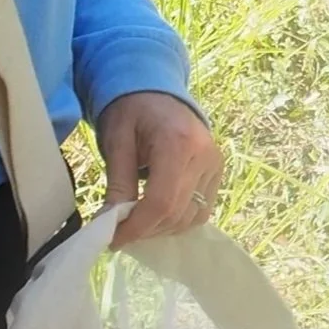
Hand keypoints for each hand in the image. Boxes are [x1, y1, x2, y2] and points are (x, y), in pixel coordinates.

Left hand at [98, 90, 222, 243]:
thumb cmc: (131, 110)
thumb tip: (110, 223)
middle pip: (177, 213)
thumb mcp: (117, 142)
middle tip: (119, 233)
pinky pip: (201, 210)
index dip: (137, 227)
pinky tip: (157, 214)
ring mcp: (215, 165)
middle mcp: (205, 156)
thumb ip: (118, 183)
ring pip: (192, 217)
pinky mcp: (217, 172)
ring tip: (136, 223)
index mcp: (178, 144)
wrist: (156, 89)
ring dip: (162, 229)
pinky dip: (178, 220)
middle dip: (146, 230)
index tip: (113, 239)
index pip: (161, 202)